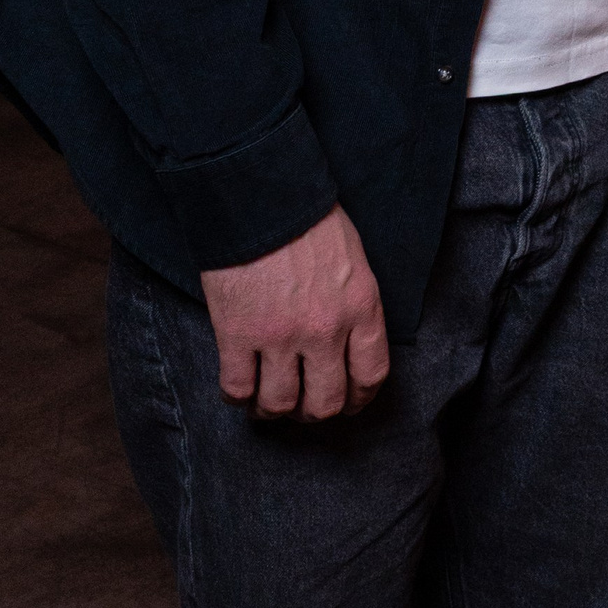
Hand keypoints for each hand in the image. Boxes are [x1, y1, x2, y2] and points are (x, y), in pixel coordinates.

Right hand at [201, 204, 389, 421]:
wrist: (260, 195)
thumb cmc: (308, 219)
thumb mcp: (353, 259)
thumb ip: (355, 304)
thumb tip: (347, 342)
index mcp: (361, 306)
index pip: (371, 374)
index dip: (359, 398)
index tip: (347, 401)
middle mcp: (325, 330)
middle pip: (326, 402)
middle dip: (314, 412)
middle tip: (303, 405)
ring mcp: (279, 336)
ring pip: (280, 404)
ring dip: (273, 410)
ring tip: (266, 403)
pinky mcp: (236, 335)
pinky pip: (237, 389)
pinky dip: (238, 397)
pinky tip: (239, 387)